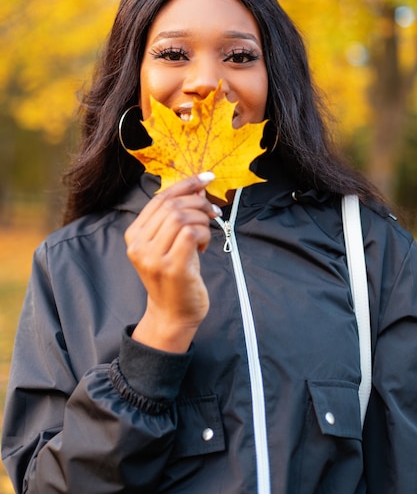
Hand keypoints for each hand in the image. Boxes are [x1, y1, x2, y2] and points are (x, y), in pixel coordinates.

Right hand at [125, 172, 220, 351]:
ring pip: (182, 217)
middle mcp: (139, 245)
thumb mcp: (169, 243)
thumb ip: (177, 217)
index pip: (160, 198)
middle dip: (199, 203)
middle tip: (213, 212)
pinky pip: (192, 233)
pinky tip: (204, 248)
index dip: (185, 184)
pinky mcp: (171, 267)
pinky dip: (204, 235)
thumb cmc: (175, 277)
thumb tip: (199, 187)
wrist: (172, 315)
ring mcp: (153, 257)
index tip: (206, 178)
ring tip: (205, 236)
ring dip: (202, 221)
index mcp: (134, 235)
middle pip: (172, 205)